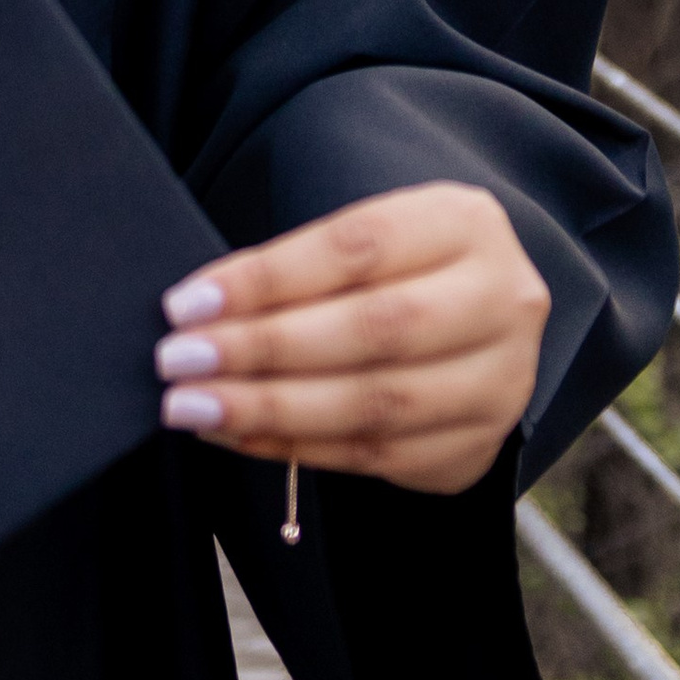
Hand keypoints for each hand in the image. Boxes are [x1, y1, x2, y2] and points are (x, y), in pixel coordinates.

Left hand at [153, 182, 548, 498]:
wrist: (470, 319)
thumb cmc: (391, 270)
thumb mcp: (363, 239)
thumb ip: (297, 268)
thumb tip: (197, 312)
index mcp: (465, 224)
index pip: (356, 248)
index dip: (266, 278)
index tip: (186, 305)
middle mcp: (501, 300)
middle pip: (373, 329)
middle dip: (262, 349)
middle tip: (178, 363)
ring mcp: (501, 381)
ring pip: (376, 402)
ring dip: (271, 408)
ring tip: (193, 407)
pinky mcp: (480, 445)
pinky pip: (378, 455)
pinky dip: (299, 448)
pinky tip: (238, 435)